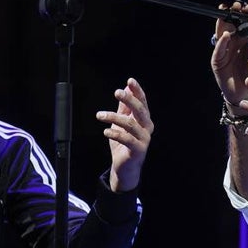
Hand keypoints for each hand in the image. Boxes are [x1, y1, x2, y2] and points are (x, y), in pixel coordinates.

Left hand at [98, 77, 152, 191]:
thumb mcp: (121, 123)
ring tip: (100, 115)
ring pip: (131, 124)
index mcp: (144, 119)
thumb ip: (124, 107)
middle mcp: (147, 128)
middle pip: (140, 111)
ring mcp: (144, 139)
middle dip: (129, 100)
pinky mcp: (138, 150)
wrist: (125, 167)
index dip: (137, 91)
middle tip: (117, 92)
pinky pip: (127, 139)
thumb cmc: (123, 144)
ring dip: (114, 117)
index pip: (142, 102)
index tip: (130, 81)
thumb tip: (125, 88)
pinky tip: (106, 131)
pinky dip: (115, 133)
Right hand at [211, 2, 247, 107]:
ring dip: (223, 23)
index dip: (243, 13)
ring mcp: (224, 51)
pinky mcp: (218, 61)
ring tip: (228, 13)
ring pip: (221, 33)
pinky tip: (226, 35)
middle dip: (231, 13)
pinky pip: (218, 50)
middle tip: (236, 4)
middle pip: (229, 24)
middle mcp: (232, 42)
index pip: (241, 22)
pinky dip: (221, 42)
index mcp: (243, 39)